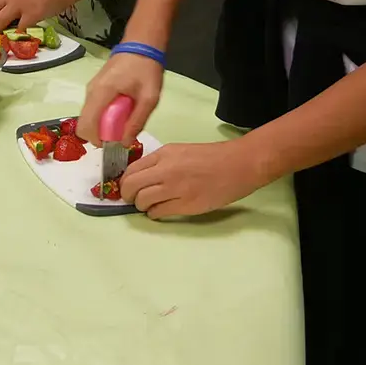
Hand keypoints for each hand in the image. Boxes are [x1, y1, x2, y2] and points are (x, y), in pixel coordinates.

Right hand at [77, 52, 165, 146]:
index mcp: (101, 93)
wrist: (141, 45)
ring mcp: (90, 89)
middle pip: (84, 124)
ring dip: (103, 125)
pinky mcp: (94, 88)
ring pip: (88, 117)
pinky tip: (121, 110)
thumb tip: (125, 143)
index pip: (86, 126)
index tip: (114, 142)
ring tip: (124, 118)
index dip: (97, 140)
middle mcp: (90, 91)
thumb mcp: (149, 98)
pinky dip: (103, 116)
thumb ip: (137, 122)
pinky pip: (94, 110)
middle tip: (121, 131)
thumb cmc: (146, 69)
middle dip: (100, 134)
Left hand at [119, 139, 276, 219]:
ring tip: (150, 205)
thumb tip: (140, 178)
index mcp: (164, 154)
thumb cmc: (212, 157)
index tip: (128, 187)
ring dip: (142, 206)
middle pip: (131, 186)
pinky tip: (162, 210)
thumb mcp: (181, 151)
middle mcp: (166, 169)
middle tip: (134, 199)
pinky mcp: (187, 205)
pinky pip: (158, 212)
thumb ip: (160, 162)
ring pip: (142, 201)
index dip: (125, 182)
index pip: (131, 170)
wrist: (240, 164)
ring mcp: (176, 188)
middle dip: (128, 195)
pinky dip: (155, 214)